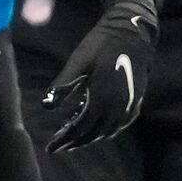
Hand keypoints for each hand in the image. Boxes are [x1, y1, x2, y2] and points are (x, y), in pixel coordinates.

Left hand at [43, 7, 156, 151]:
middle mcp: (119, 107)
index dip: (64, 140)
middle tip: (57, 146)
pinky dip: (104, 130)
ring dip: (90, 137)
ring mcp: (130, 106)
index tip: (50, 148)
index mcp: (103, 98)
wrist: (134, 33)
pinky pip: (118, 125)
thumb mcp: (79, 62)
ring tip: (72, 138)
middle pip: (94, 134)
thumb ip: (63, 85)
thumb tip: (45, 106)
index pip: (81, 129)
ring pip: (107, 132)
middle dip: (75, 142)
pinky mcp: (136, 102)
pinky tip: (94, 127)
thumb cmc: (103, 43)